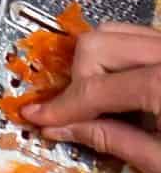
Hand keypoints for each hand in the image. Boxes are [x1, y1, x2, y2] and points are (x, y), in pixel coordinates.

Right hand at [16, 23, 160, 172]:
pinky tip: (121, 85)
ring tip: (96, 94)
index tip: (36, 117)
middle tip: (75, 109)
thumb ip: (112, 141)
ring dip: (95, 61)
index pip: (95, 88)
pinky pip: (136, 35)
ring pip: (114, 32)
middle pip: (97, 44)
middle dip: (77, 77)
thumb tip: (60, 129)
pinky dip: (118, 54)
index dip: (61, 106)